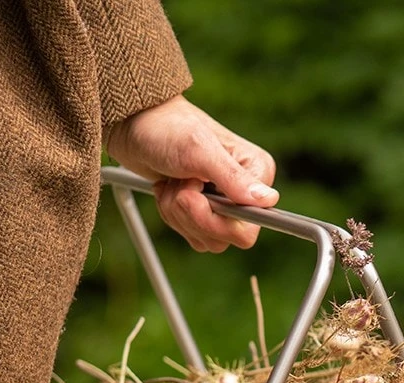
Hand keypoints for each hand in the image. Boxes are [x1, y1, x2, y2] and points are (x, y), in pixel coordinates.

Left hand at [106, 96, 278, 252]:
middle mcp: (245, 192)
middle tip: (180, 185)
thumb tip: (268, 200)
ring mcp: (224, 205)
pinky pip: (192, 236)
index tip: (196, 195)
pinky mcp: (203, 213)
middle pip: (226, 237)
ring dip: (179, 214)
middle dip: (193, 215)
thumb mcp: (199, 149)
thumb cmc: (167, 128)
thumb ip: (233, 177)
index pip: (250, 225)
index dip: (219, 221)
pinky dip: (172, 216)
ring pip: (206, 239)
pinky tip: (169, 190)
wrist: (135, 124)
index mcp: (257, 172)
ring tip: (173, 182)